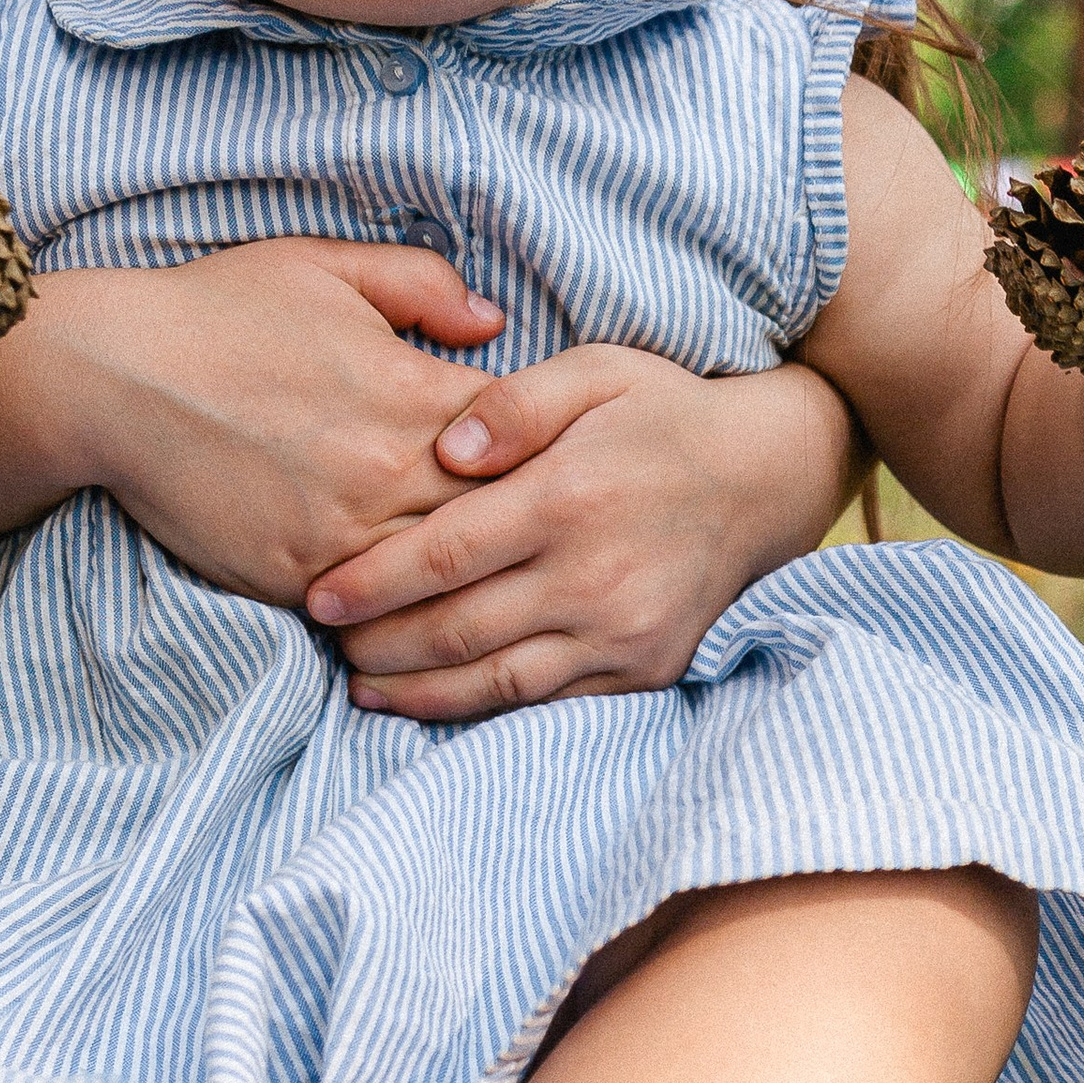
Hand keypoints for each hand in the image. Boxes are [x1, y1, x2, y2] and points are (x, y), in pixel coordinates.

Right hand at [72, 240, 504, 595]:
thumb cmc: (220, 311)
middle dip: (525, 523)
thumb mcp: (326, 266)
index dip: (546, 448)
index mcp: (411, 394)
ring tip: (503, 581)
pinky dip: (400, 610)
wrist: (112, 378)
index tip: (550, 454)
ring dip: (472, 579)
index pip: (525, 441)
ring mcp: (341, 537)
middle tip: (545, 529)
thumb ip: (423, 285)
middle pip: (500, 521)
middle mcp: (387, 474)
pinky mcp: (292, 579)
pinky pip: (372, 611)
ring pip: (443, 581)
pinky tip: (421, 608)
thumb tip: (493, 322)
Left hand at [305, 352, 853, 720]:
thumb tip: (447, 450)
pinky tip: (436, 702)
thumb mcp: (593, 371)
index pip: (441, 556)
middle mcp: (591, 576)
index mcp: (565, 498)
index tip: (316, 596)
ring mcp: (620, 632)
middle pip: (455, 630)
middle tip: (326, 642)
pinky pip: (547, 702)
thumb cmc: (662, 413)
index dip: (370, 584)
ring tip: (361, 686)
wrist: (767, 476)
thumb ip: (512, 402)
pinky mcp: (643, 668)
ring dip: (416, 692)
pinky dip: (483, 711)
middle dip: (376, 645)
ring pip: (494, 683)